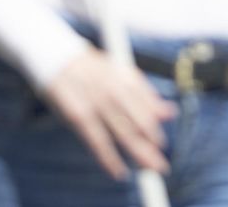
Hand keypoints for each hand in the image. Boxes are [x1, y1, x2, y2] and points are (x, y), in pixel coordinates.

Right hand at [41, 46, 175, 180]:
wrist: (56, 57)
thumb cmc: (93, 69)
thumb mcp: (121, 74)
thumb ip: (145, 95)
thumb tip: (170, 114)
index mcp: (127, 79)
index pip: (148, 110)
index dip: (155, 131)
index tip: (161, 146)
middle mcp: (116, 90)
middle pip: (140, 125)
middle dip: (151, 148)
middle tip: (161, 166)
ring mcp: (98, 103)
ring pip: (124, 133)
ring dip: (139, 154)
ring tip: (149, 170)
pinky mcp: (79, 115)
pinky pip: (98, 141)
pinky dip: (109, 159)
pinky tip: (119, 172)